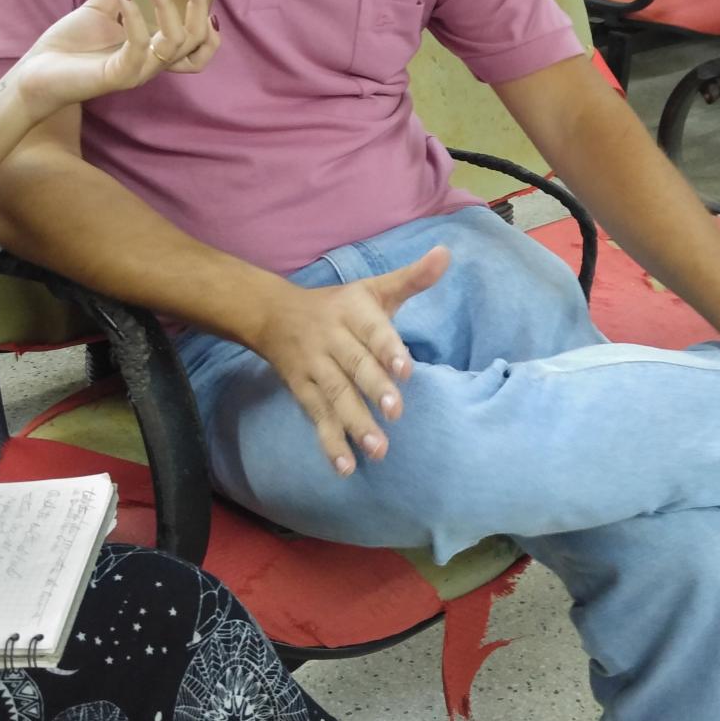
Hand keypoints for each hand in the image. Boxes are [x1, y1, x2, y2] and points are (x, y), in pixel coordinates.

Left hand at [13, 0, 218, 118]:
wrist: (36, 72)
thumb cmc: (69, 45)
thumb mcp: (99, 6)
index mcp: (154, 49)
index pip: (198, 46)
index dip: (211, 22)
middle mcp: (152, 63)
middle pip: (196, 40)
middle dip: (199, 3)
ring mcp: (138, 71)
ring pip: (175, 42)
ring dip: (168, 5)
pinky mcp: (118, 75)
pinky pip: (139, 46)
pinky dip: (134, 15)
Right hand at [252, 246, 449, 473]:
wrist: (273, 315)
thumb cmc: (339, 305)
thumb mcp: (373, 288)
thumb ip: (412, 278)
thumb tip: (446, 253)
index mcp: (353, 311)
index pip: (372, 330)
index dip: (387, 349)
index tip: (405, 369)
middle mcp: (332, 339)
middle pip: (353, 366)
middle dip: (374, 390)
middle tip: (396, 413)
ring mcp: (315, 367)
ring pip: (335, 396)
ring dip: (355, 424)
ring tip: (378, 450)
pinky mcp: (302, 391)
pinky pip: (317, 417)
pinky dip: (329, 443)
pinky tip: (345, 467)